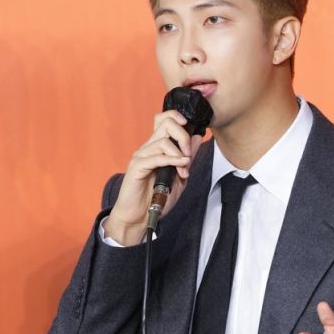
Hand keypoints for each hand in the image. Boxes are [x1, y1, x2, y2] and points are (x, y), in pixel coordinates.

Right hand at [104, 110, 201, 244]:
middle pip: (165, 124)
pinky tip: (181, 167)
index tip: (189, 126)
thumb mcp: (179, 176)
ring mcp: (141, 156)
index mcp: (156, 148)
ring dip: (179, 153)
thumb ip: (187, 157)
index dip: (176, 117)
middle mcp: (148, 148)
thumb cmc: (157, 198)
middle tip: (189, 154)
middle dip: (182, 135)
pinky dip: (172, 160)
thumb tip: (197, 138)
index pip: (163, 120)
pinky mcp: (137, 167)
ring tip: (185, 168)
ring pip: (162, 141)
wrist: (140, 216)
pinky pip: (156, 157)